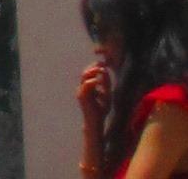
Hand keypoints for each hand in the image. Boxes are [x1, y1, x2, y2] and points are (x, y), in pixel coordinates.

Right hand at [81, 53, 113, 168]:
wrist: (96, 124)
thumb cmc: (101, 111)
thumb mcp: (106, 96)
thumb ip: (106, 84)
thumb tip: (105, 71)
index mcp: (88, 88)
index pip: (89, 74)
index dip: (95, 67)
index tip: (104, 63)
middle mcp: (82, 88)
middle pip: (85, 73)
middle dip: (93, 67)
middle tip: (102, 64)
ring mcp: (81, 92)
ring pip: (84, 77)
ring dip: (92, 72)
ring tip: (100, 70)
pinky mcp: (82, 96)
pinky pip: (86, 85)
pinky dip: (92, 81)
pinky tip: (98, 80)